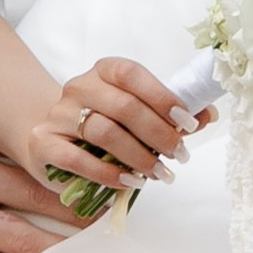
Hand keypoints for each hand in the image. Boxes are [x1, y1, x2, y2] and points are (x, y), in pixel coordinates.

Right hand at [29, 57, 206, 200]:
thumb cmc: (102, 122)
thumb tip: (208, 113)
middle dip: (158, 133)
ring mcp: (58, 114)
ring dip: (138, 156)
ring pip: (104, 133)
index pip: (133, 75)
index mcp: (104, 70)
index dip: (162, 97)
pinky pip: (79, 160)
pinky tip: (130, 182)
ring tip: (159, 173)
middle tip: (179, 155)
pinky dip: (109, 174)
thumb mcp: (134, 112)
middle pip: (123, 106)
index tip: (188, 122)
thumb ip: (169, 113)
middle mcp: (79, 86)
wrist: (50, 136)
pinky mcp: (44, 144)